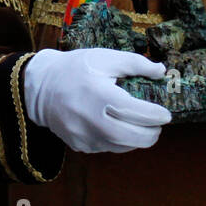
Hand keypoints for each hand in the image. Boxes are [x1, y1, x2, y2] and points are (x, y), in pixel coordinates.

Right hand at [23, 48, 172, 152]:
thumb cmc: (75, 69)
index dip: (157, 116)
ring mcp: (85, 136)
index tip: (165, 113)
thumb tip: (161, 71)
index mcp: (100, 96)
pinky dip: (120, 141)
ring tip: (140, 125)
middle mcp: (92, 120)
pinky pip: (108, 148)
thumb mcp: (104, 57)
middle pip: (134, 138)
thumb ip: (135, 63)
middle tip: (158, 124)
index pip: (138, 113)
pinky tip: (118, 127)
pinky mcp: (80, 145)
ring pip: (122, 146)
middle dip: (152, 133)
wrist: (40, 88)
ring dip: (137, 139)